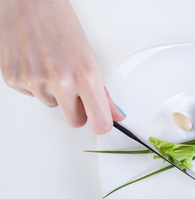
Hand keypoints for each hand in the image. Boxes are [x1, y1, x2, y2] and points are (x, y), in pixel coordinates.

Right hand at [0, 0, 125, 133]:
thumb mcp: (90, 57)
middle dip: (78, 110)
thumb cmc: (60, 24)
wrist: (28, 2)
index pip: (99, 122)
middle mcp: (60, 82)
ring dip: (55, 93)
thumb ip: (102, 92)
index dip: (101, 124)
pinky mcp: (14, 80)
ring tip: (52, 65)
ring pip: (53, 107)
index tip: (102, 122)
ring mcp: (34, 82)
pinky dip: (36, 85)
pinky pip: (33, 96)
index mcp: (85, 76)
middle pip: (76, 121)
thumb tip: (114, 114)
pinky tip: (36, 64)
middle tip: (76, 89)